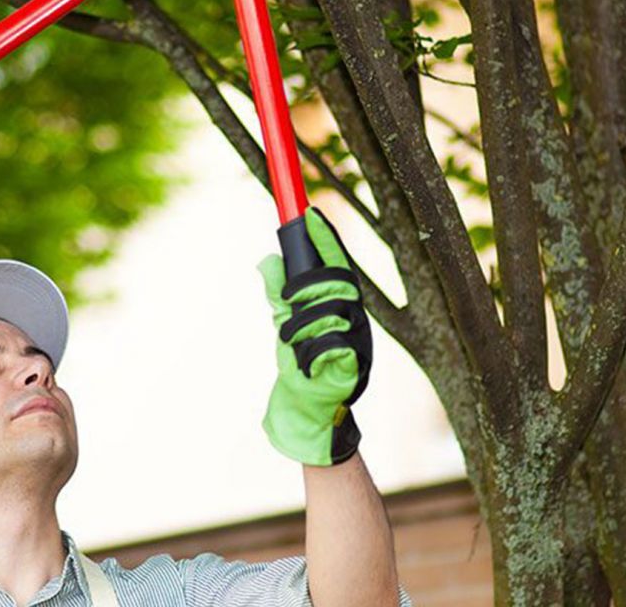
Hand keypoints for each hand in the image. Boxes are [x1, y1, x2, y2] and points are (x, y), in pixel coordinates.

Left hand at [257, 206, 371, 465]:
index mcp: (341, 306)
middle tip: (285, 300)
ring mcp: (359, 341)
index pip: (337, 264)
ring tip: (289, 344)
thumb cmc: (300, 366)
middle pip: (338, 283)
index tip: (308, 213)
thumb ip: (279, 295)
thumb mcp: (286, 325)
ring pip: (331, 313)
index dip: (325, 239)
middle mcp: (355, 319)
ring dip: (300, 327)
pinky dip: (309, 353)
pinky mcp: (355, 366)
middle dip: (306, 288)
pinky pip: (332, 345)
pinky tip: (303, 364)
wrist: (308, 413)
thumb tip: (266, 261)